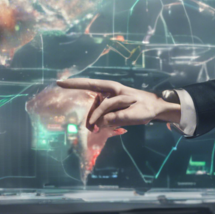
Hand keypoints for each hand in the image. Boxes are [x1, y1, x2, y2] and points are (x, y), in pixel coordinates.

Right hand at [56, 78, 180, 131]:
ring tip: (98, 130)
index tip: (59, 82)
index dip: (74, 84)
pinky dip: (101, 123)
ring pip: (96, 112)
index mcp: (113, 89)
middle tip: (91, 130)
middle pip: (93, 105)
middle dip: (90, 117)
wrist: (155, 108)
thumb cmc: (146, 108)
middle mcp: (108, 92)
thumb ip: (118, 117)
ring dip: (95, 122)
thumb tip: (100, 121)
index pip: (91, 85)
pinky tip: (104, 128)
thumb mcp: (134, 114)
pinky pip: (101, 116)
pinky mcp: (110, 108)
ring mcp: (109, 100)